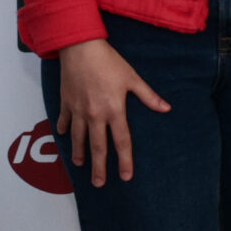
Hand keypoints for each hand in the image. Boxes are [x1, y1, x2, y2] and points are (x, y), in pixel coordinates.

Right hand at [54, 38, 168, 184]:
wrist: (80, 47)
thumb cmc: (109, 61)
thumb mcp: (132, 78)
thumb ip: (148, 96)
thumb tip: (166, 108)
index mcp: (114, 110)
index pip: (121, 142)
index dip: (124, 161)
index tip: (125, 176)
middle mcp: (95, 115)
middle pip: (97, 147)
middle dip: (98, 167)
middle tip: (99, 184)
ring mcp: (78, 111)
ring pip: (78, 138)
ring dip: (79, 153)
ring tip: (80, 165)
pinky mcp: (66, 103)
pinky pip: (65, 122)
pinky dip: (64, 130)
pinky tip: (65, 137)